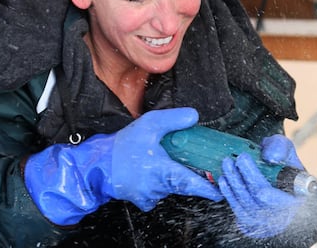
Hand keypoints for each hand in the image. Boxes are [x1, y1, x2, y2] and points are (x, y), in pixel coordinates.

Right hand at [24, 107, 221, 224]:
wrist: (96, 163)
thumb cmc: (121, 146)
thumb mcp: (149, 124)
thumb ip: (173, 119)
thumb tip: (194, 116)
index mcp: (162, 172)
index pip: (191, 184)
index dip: (208, 189)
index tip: (220, 191)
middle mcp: (158, 187)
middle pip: (182, 184)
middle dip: (189, 175)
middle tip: (190, 163)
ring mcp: (149, 196)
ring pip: (170, 188)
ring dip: (171, 177)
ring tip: (159, 160)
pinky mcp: (142, 200)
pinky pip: (157, 193)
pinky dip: (158, 183)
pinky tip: (150, 170)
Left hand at [217, 135, 304, 238]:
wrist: (271, 174)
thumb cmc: (280, 162)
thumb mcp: (285, 148)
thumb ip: (280, 148)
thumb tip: (270, 158)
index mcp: (298, 197)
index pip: (285, 201)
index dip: (272, 198)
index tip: (261, 191)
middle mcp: (284, 214)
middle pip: (261, 203)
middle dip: (247, 180)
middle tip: (237, 160)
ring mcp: (267, 222)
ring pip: (248, 208)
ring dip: (234, 185)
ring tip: (227, 165)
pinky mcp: (252, 224)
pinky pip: (239, 212)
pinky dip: (230, 195)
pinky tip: (224, 180)